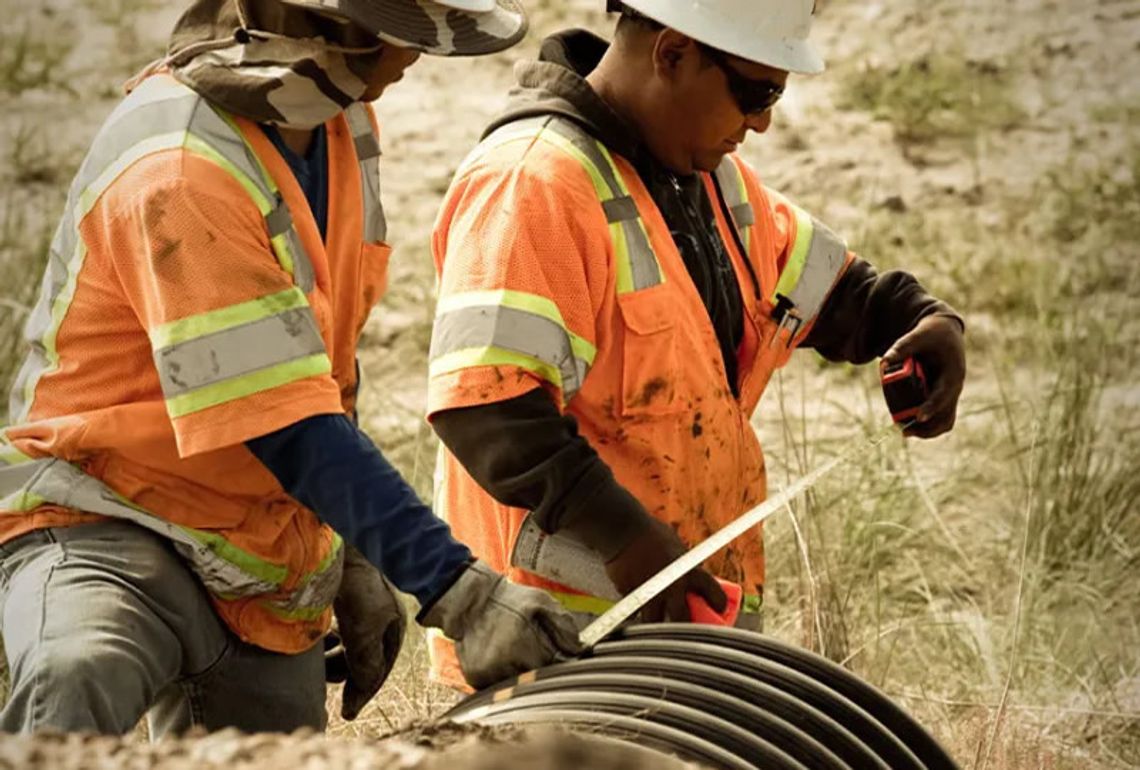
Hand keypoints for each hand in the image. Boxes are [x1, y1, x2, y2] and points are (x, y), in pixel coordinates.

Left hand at [325, 544, 406, 720]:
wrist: (335, 542)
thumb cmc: (356, 584)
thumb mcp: (365, 630)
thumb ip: (367, 663)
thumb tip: (363, 690)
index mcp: (393, 628)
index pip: (379, 671)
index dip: (363, 693)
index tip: (346, 713)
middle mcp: (378, 621)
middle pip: (360, 662)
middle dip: (342, 672)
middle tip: (322, 677)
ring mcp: (358, 611)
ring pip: (343, 649)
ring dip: (330, 658)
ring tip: (315, 655)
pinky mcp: (338, 601)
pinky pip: (330, 634)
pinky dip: (321, 641)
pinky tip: (312, 637)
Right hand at [419, 560, 582, 689]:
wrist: (469, 601)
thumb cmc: (508, 600)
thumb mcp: (540, 601)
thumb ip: (563, 625)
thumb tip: (581, 650)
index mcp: (520, 646)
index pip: (552, 669)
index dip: (557, 660)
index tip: (557, 652)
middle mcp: (501, 664)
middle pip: (535, 680)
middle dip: (540, 668)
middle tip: (534, 648)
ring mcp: (486, 674)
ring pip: (517, 686)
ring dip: (523, 674)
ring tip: (517, 651)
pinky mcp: (475, 679)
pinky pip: (499, 687)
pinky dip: (505, 677)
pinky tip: (504, 659)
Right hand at [605, 517, 726, 622]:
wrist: (623, 531)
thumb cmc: (651, 534)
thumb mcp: (677, 547)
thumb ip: (685, 565)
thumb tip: (692, 578)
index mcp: (688, 571)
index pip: (713, 592)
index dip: (719, 603)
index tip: (720, 609)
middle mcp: (672, 585)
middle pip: (682, 619)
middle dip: (685, 627)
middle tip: (684, 628)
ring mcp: (651, 593)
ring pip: (654, 622)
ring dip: (656, 625)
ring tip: (656, 625)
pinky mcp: (631, 595)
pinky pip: (635, 611)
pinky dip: (638, 610)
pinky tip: (637, 603)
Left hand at [882, 314, 965, 437]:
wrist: (946, 333)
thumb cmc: (932, 334)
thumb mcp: (918, 335)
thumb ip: (901, 347)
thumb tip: (884, 362)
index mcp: (952, 373)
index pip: (943, 394)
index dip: (931, 406)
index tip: (918, 417)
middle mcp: (954, 387)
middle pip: (946, 416)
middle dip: (927, 427)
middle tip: (905, 431)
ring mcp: (950, 395)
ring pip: (945, 422)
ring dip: (928, 431)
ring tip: (905, 432)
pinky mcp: (943, 398)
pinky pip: (940, 419)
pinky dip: (927, 426)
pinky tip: (909, 426)